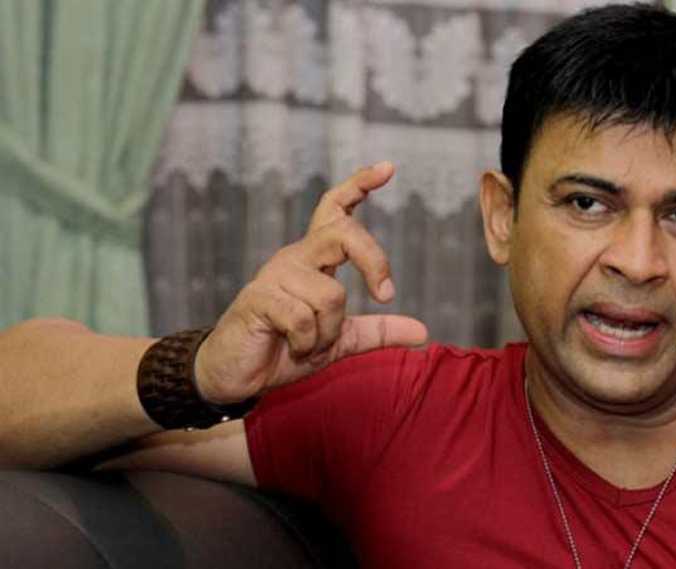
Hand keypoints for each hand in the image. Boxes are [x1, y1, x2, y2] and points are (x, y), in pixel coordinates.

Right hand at [193, 162, 427, 403]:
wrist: (237, 374)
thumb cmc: (284, 348)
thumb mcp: (340, 341)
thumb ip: (379, 332)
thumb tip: (423, 332)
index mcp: (314, 259)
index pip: (334, 209)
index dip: (359, 185)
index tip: (388, 167)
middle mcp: (295, 257)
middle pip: (343, 233)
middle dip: (374, 259)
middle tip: (385, 293)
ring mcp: (275, 275)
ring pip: (332, 294)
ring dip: (328, 333)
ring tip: (306, 344)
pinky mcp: (258, 297)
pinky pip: (304, 319)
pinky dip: (307, 343)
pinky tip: (290, 347)